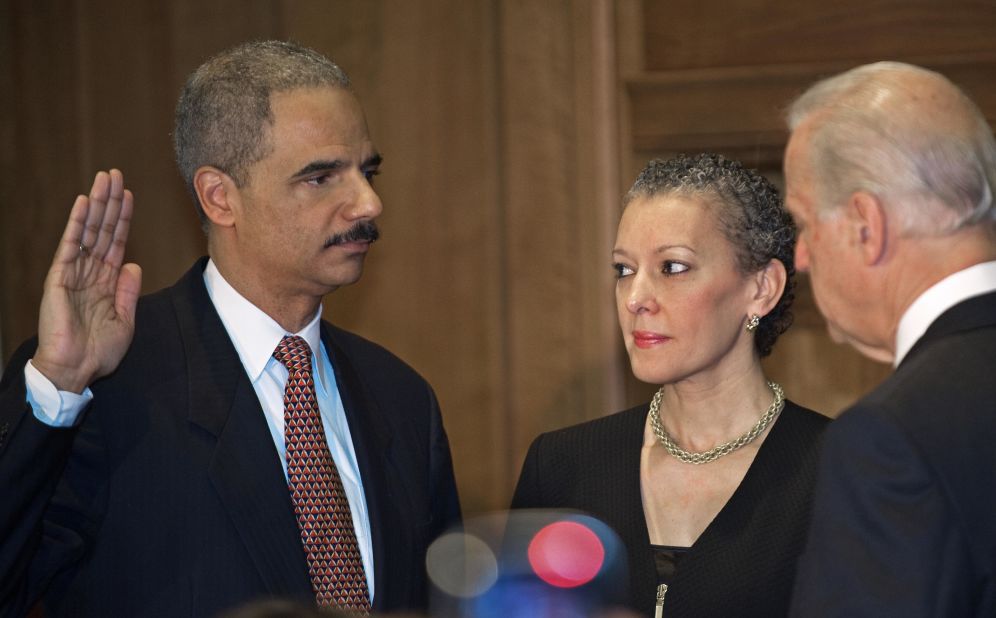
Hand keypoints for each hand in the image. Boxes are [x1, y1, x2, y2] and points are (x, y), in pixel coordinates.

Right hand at [31, 170, 141, 392]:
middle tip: (115, 173)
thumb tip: (134, 263)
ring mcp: (74, 273)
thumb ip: (128, 291)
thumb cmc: (98, 351)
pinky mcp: (59, 278)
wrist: (75, 370)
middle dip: (110, 201)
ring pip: (87, 231)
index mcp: (106, 281)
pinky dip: (76, 224)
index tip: (130, 195)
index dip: (124, 218)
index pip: (116, 242)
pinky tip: (83, 203)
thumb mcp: (125, 320)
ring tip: (103, 179)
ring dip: (96, 204)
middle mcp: (90, 272)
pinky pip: (69, 246)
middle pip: (102, 229)